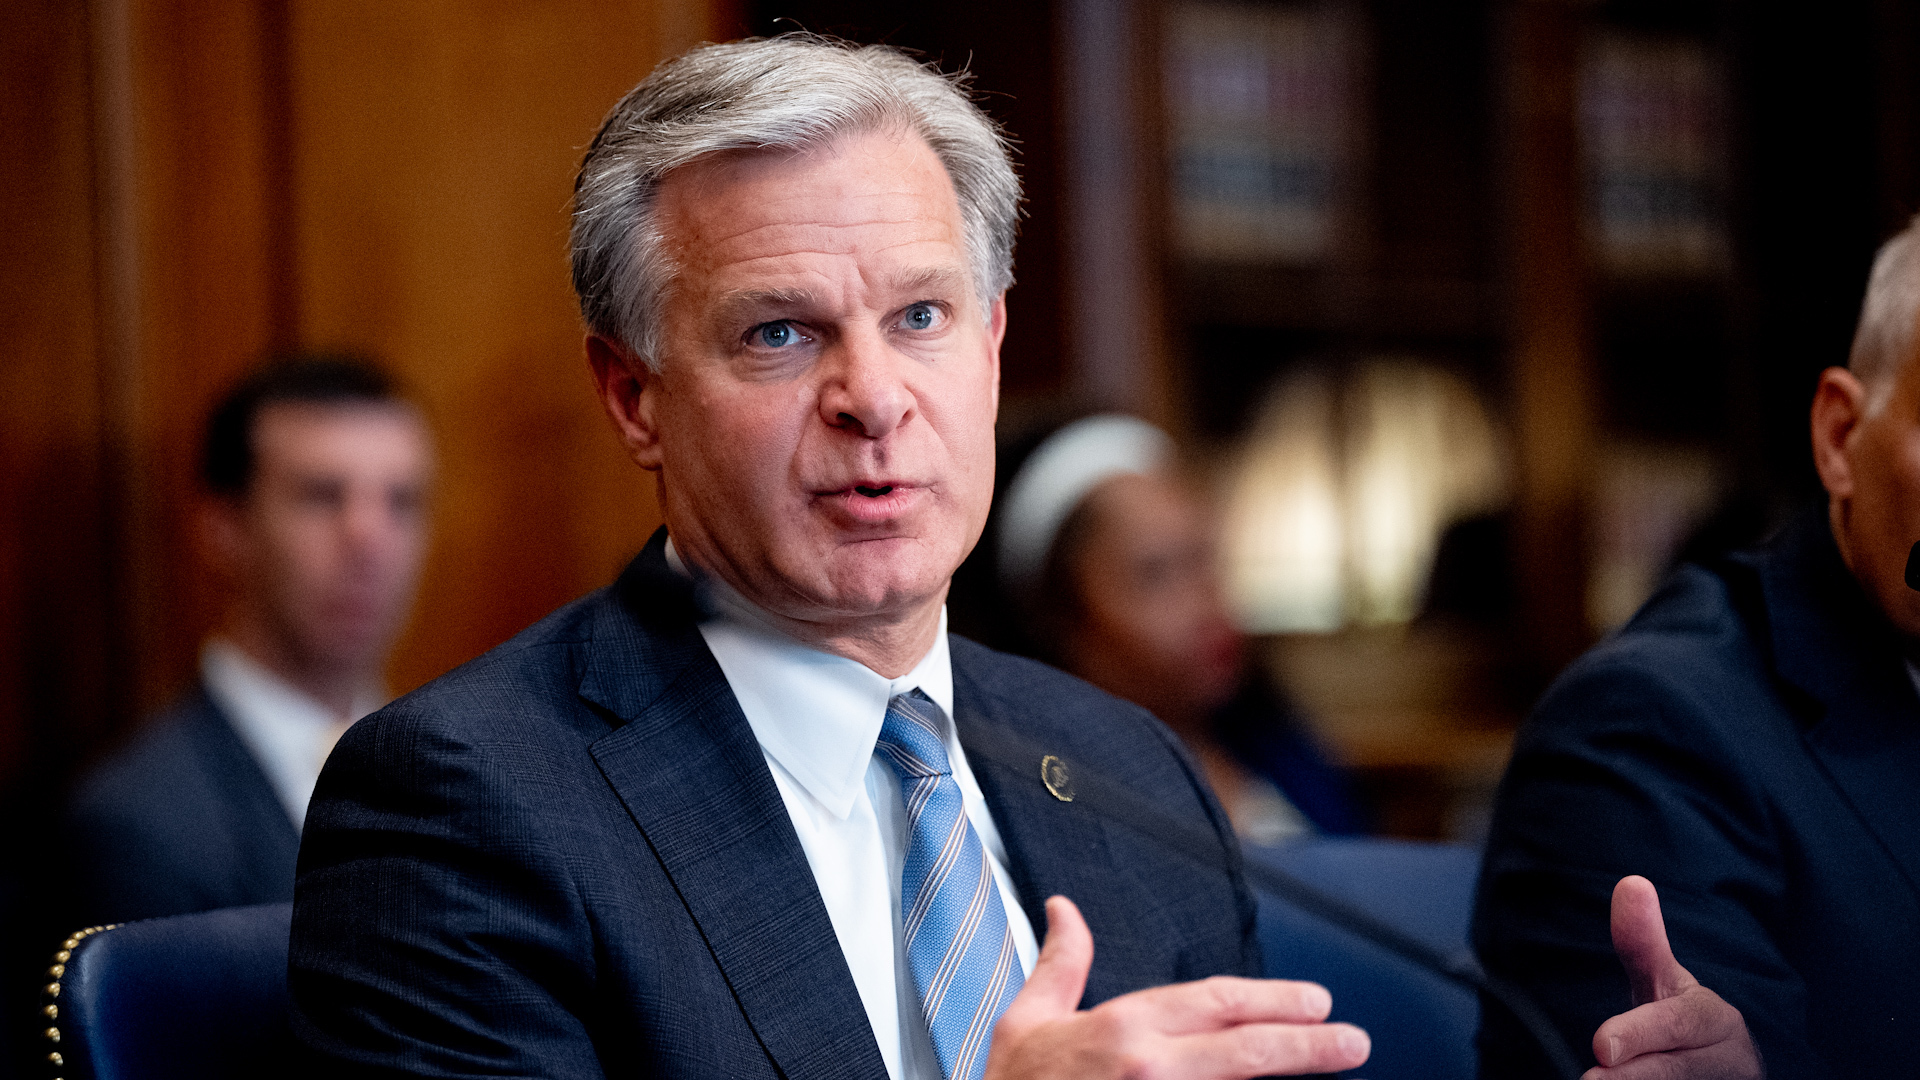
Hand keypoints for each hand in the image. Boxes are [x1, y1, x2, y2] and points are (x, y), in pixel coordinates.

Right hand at [985, 896, 1369, 1078]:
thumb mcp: (1026, 1020)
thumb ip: (1061, 964)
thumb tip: (1065, 911)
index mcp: (1123, 1030)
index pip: (1217, 1002)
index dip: (1274, 999)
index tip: (1315, 1001)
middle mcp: (1149, 1069)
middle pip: (1247, 1050)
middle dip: (1309, 1042)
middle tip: (1352, 1039)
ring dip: (1289, 1079)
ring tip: (1336, 1070)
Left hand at [1585, 876, 1761, 1079]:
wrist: (1722, 1073)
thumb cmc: (1680, 1023)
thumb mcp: (1663, 984)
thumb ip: (1642, 943)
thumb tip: (1631, 882)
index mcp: (1715, 1021)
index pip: (1678, 1025)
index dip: (1640, 1035)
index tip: (1600, 1046)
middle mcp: (1731, 1063)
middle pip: (1676, 1071)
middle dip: (1632, 1077)